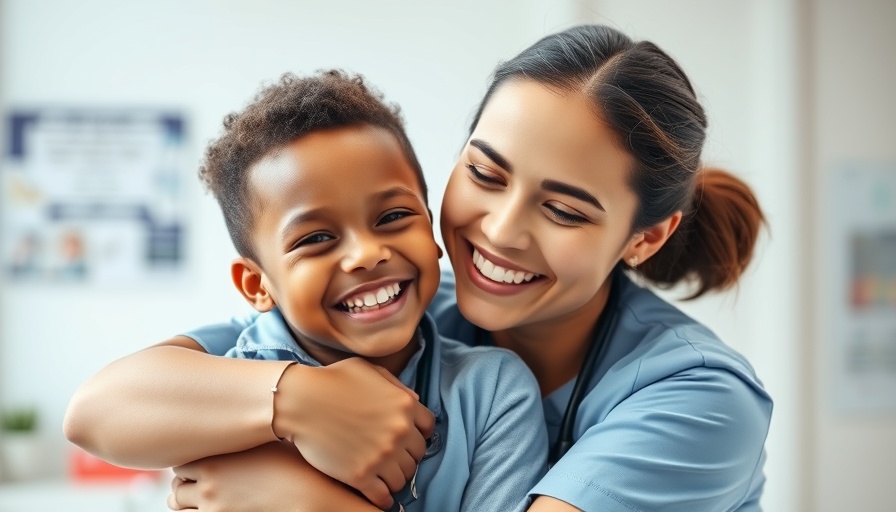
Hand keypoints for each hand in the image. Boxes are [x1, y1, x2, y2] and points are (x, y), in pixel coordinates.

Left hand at [167, 441, 378, 511]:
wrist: (313, 499)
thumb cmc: (302, 466)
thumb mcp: (275, 438)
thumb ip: (254, 428)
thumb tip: (255, 409)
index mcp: (219, 453)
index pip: (184, 452)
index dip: (194, 455)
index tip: (207, 456)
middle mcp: (209, 479)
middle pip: (177, 478)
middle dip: (187, 478)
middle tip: (205, 477)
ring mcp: (211, 504)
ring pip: (177, 501)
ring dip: (187, 498)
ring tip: (208, 495)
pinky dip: (195, 511)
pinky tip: (216, 507)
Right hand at [275, 358, 433, 509]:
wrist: (300, 401)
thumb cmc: (331, 381)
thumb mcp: (369, 370)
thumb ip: (395, 385)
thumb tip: (415, 400)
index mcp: (405, 405)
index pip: (428, 428)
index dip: (418, 433)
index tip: (407, 439)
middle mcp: (399, 431)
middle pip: (417, 455)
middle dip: (406, 456)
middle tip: (393, 458)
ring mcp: (382, 455)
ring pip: (403, 478)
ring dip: (395, 477)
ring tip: (384, 475)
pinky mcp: (361, 475)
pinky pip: (383, 497)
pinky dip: (383, 498)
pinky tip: (378, 495)